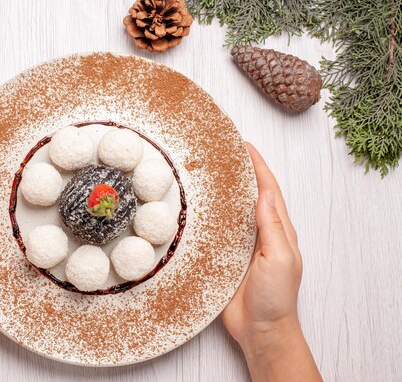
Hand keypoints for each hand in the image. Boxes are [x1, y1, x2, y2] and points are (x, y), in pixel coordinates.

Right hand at [222, 143, 301, 345]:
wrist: (260, 330)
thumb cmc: (275, 297)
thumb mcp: (280, 259)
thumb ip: (272, 227)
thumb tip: (265, 193)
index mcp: (278, 230)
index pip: (268, 190)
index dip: (257, 165)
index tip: (243, 145)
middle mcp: (259, 233)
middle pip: (247, 194)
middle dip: (238, 171)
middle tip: (220, 151)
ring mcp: (240, 245)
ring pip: (229, 210)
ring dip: (220, 190)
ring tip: (205, 171)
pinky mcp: (223, 257)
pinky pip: (214, 230)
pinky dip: (207, 215)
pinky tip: (194, 207)